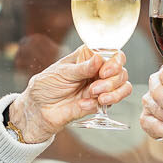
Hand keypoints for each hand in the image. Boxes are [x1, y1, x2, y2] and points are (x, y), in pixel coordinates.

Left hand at [9, 45, 128, 141]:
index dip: (114, 60)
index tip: (104, 70)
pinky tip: (94, 102)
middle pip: (121, 70)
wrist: (38, 110)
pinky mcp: (100, 103)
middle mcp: (97, 70)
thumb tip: (99, 59)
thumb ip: (82, 68)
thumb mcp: (62, 72)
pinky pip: (115, 100)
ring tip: (96, 96)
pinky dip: (108, 101)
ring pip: (124, 85)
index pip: (111, 52)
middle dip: (112, 79)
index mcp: (88, 57)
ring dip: (114, 91)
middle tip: (94, 87)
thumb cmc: (46, 86)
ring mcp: (101, 87)